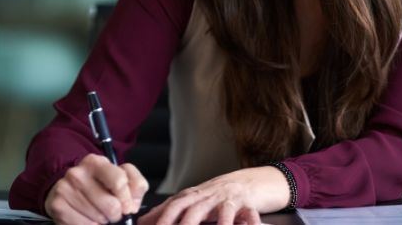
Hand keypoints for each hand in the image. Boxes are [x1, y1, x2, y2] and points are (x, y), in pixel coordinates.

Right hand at [45, 154, 147, 224]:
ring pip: (98, 218)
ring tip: (98, 214)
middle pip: (111, 205)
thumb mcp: (121, 178)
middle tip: (111, 213)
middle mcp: (78, 173)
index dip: (127, 199)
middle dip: (115, 214)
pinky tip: (88, 219)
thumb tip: (131, 205)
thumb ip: (136, 185)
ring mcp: (65, 189)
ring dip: (102, 221)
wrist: (68, 190)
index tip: (127, 207)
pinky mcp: (57, 206)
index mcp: (96, 162)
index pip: (119, 181)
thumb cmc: (100, 184)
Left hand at [139, 166, 288, 224]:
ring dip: (205, 222)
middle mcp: (210, 194)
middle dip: (177, 221)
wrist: (257, 181)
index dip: (160, 216)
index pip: (174, 203)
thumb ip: (173, 209)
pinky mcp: (247, 202)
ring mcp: (229, 197)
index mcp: (196, 194)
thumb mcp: (198, 199)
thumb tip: (144, 220)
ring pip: (216, 210)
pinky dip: (243, 223)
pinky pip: (245, 213)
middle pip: (190, 206)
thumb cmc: (224, 194)